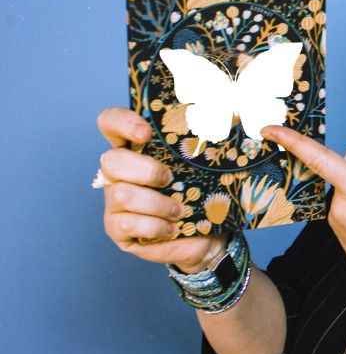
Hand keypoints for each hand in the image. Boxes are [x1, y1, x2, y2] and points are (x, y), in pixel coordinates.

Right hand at [95, 106, 227, 272]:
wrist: (207, 235)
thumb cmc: (204, 193)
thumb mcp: (208, 165)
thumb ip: (206, 141)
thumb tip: (227, 118)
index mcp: (136, 148)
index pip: (112, 122)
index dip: (122, 123)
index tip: (147, 133)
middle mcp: (119, 172)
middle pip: (110, 160)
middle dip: (146, 171)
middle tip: (170, 179)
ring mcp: (114, 200)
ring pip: (121, 194)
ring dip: (158, 204)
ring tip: (179, 211)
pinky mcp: (116, 228)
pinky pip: (127, 224)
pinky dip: (155, 226)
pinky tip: (171, 228)